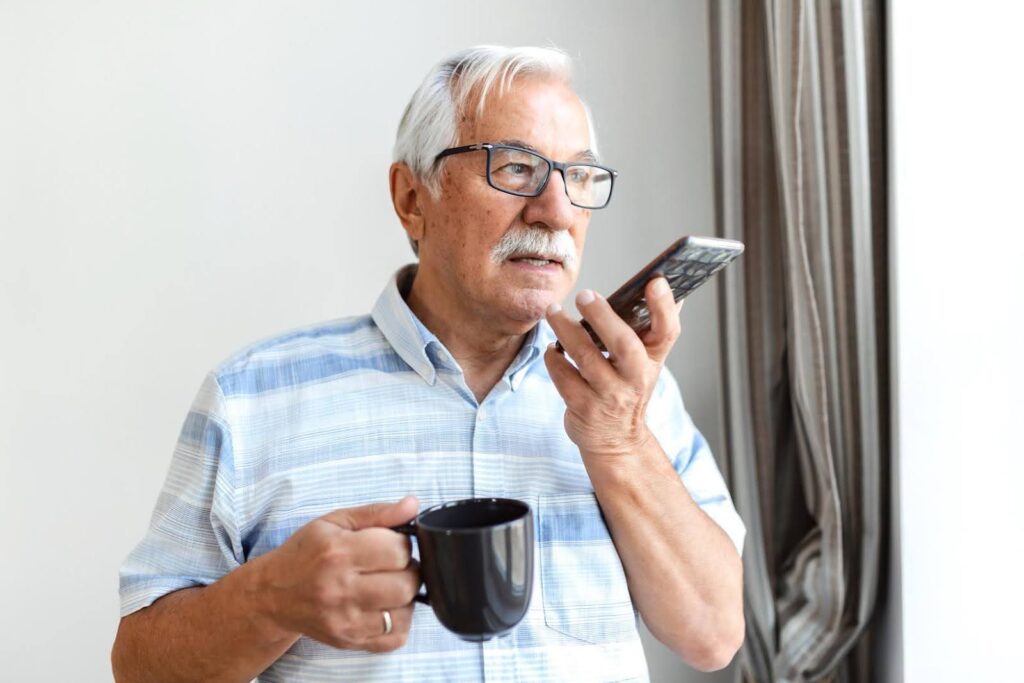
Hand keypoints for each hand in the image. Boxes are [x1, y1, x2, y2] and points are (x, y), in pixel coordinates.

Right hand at [257, 496, 420, 652]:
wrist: (272, 595)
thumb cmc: (305, 553)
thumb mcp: (335, 521)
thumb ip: (378, 512)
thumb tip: (413, 505)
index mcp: (339, 553)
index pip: (398, 551)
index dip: (402, 544)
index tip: (391, 543)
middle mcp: (341, 590)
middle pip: (406, 585)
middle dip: (409, 571)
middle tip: (394, 566)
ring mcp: (345, 620)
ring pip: (404, 612)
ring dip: (405, 597)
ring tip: (388, 585)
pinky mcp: (348, 641)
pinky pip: (395, 638)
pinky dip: (399, 622)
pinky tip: (384, 606)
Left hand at [544, 276, 682, 458]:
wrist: (616, 440)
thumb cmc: (628, 388)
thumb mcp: (646, 361)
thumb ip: (650, 326)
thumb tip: (660, 283)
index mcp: (653, 359)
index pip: (667, 331)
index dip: (664, 306)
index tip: (654, 281)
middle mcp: (635, 378)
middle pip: (624, 344)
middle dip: (603, 316)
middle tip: (584, 295)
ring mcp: (609, 395)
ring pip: (585, 357)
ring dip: (566, 329)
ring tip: (553, 311)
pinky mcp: (583, 406)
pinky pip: (563, 375)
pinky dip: (553, 357)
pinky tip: (551, 347)